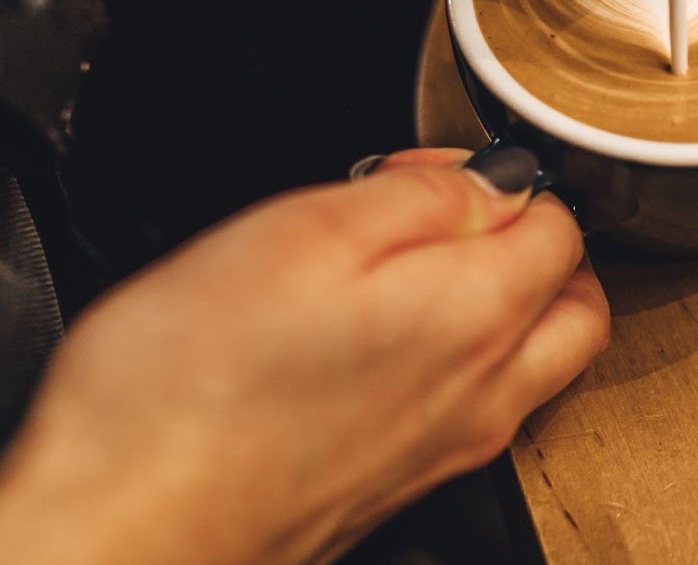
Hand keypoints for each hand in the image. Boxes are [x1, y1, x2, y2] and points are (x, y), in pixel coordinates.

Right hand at [0, 148, 607, 564]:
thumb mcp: (303, 231)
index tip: (423, 171)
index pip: (560, 225)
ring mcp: (448, 449)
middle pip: (572, 302)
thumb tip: (493, 179)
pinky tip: (367, 335)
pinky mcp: (401, 482)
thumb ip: (419, 196)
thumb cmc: (189, 388)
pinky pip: (473, 405)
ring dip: (499, 297)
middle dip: (533, 239)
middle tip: (442, 210)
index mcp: (475, 318)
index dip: (498, 173)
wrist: (124, 525)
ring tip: (401, 267)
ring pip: (533, 360)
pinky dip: (455, 355)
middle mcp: (484, 395)